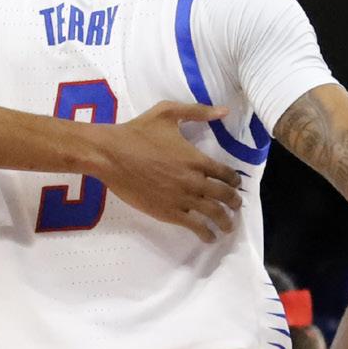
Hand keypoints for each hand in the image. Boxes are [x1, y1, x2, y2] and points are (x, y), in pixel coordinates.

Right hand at [98, 103, 243, 241]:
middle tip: (236, 206)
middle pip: (224, 196)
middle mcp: (194, 180)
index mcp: (196, 159)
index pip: (226, 174)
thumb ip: (198, 112)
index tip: (236, 185)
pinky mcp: (168, 212)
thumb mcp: (168, 113)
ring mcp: (182, 198)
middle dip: (234, 203)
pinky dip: (205, 233)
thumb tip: (224, 111)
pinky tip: (209, 237)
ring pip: (213, 214)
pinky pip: (193, 226)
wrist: (110, 154)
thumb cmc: (137, 132)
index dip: (235, 181)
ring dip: (224, 222)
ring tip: (228, 226)